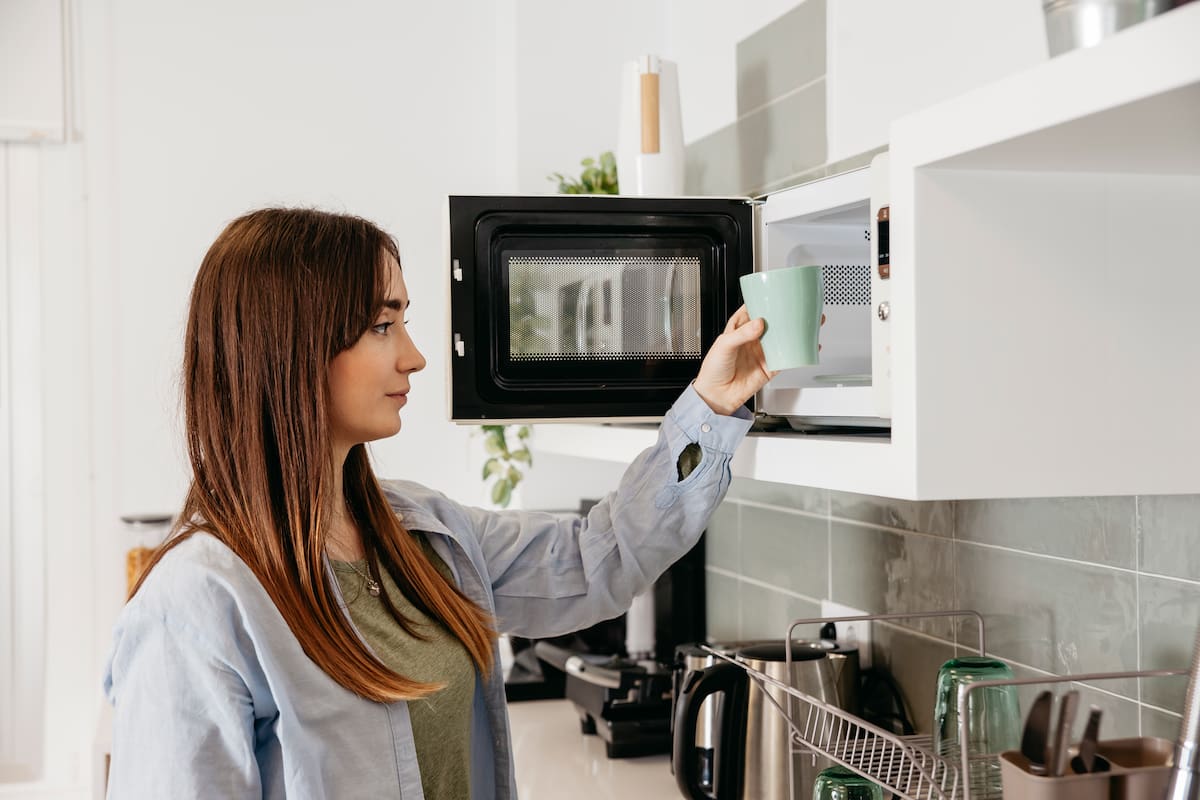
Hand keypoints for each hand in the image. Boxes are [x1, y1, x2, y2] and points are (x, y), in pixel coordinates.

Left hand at [693, 306, 825, 415]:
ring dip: (796, 331)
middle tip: (800, 306)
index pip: (754, 310)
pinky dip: (798, 352)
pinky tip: (807, 346)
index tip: (777, 294)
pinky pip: (787, 358)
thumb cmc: (713, 370)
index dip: (765, 301)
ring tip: (809, 322)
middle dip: (786, 314)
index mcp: (739, 329)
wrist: (716, 396)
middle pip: (773, 323)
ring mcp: (762, 353)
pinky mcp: (770, 367)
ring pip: (783, 338)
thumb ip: (741, 334)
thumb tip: (758, 324)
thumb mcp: (724, 346)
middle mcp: (752, 339)